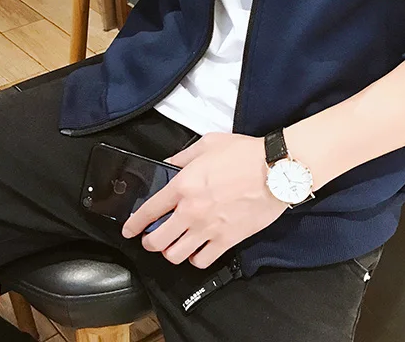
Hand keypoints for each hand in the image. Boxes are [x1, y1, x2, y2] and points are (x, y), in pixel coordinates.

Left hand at [121, 133, 285, 268]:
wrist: (275, 170)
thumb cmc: (245, 153)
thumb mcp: (209, 144)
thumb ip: (184, 156)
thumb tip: (170, 164)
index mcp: (183, 185)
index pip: (148, 211)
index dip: (133, 224)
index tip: (129, 229)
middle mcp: (191, 211)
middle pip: (157, 240)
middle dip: (150, 242)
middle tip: (152, 239)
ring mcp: (208, 229)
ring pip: (175, 255)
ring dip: (171, 252)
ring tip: (175, 245)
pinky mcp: (226, 240)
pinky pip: (201, 261)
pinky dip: (196, 258)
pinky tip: (198, 250)